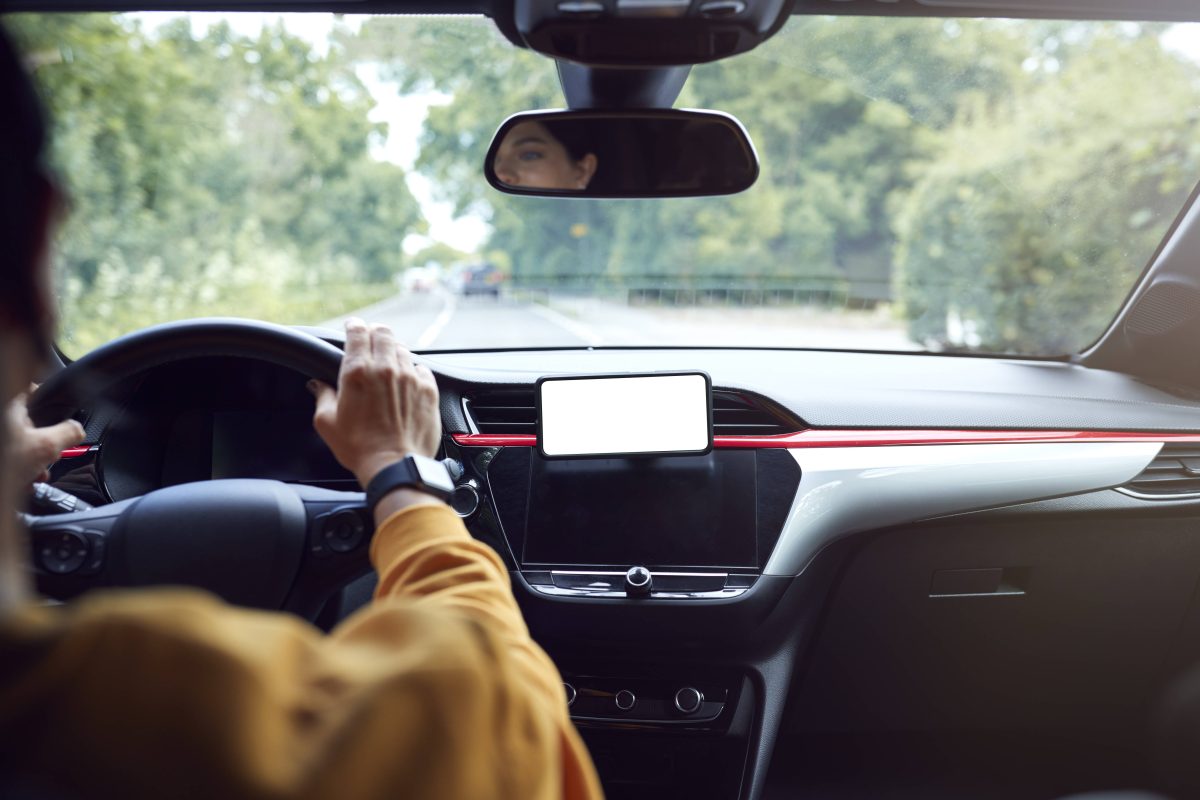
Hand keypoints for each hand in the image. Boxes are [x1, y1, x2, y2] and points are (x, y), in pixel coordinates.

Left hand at [5, 390, 84, 486]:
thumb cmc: (5, 464)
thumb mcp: (46, 447)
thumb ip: (68, 433)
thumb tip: (77, 430)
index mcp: (10, 407)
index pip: (31, 390)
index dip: (46, 397)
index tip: (55, 409)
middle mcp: (3, 420)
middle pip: (25, 421)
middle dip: (40, 440)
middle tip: (47, 452)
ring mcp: (1, 437)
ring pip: (15, 441)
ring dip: (30, 457)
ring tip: (35, 473)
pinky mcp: (1, 454)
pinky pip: (10, 455)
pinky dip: (17, 466)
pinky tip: (22, 480)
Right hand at [310, 320, 441, 487]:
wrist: (395, 465)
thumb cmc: (359, 448)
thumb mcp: (327, 422)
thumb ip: (322, 396)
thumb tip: (318, 384)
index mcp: (357, 372)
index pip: (357, 333)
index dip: (354, 326)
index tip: (353, 326)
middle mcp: (386, 369)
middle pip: (383, 333)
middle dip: (375, 333)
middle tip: (371, 338)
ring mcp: (410, 377)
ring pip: (402, 350)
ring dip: (393, 353)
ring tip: (388, 365)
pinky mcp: (428, 389)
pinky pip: (421, 368)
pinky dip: (413, 370)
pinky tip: (407, 381)